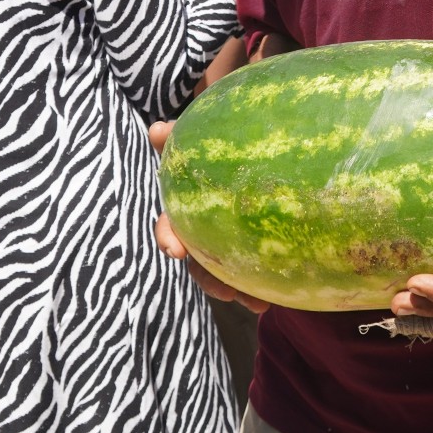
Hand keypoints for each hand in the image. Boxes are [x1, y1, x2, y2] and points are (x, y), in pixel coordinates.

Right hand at [148, 120, 270, 312]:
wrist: (261, 145)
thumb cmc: (227, 140)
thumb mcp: (205, 136)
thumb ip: (182, 136)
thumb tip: (156, 128)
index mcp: (188, 205)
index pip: (170, 225)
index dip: (169, 238)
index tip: (175, 251)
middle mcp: (203, 227)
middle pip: (200, 260)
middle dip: (208, 279)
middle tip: (225, 292)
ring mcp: (226, 239)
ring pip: (224, 272)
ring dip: (237, 289)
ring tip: (256, 303)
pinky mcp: (252, 247)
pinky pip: (252, 270)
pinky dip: (261, 285)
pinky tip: (276, 295)